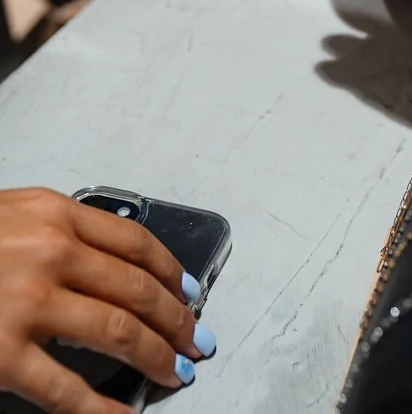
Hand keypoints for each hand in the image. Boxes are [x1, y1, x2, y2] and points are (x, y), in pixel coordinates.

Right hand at [0, 188, 212, 411]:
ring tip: (175, 371)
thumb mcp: (11, 214)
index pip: (135, 242)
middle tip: (195, 338)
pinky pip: (67, 389)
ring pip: (118, 332)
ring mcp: (28, 303)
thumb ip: (59, 230)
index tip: (190, 290)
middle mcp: (50, 252)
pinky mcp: (3, 352)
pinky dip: (103, 409)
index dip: (171, 271)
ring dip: (156, 356)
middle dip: (175, 319)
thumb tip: (114, 263)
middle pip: (136, 288)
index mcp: (54, 213)